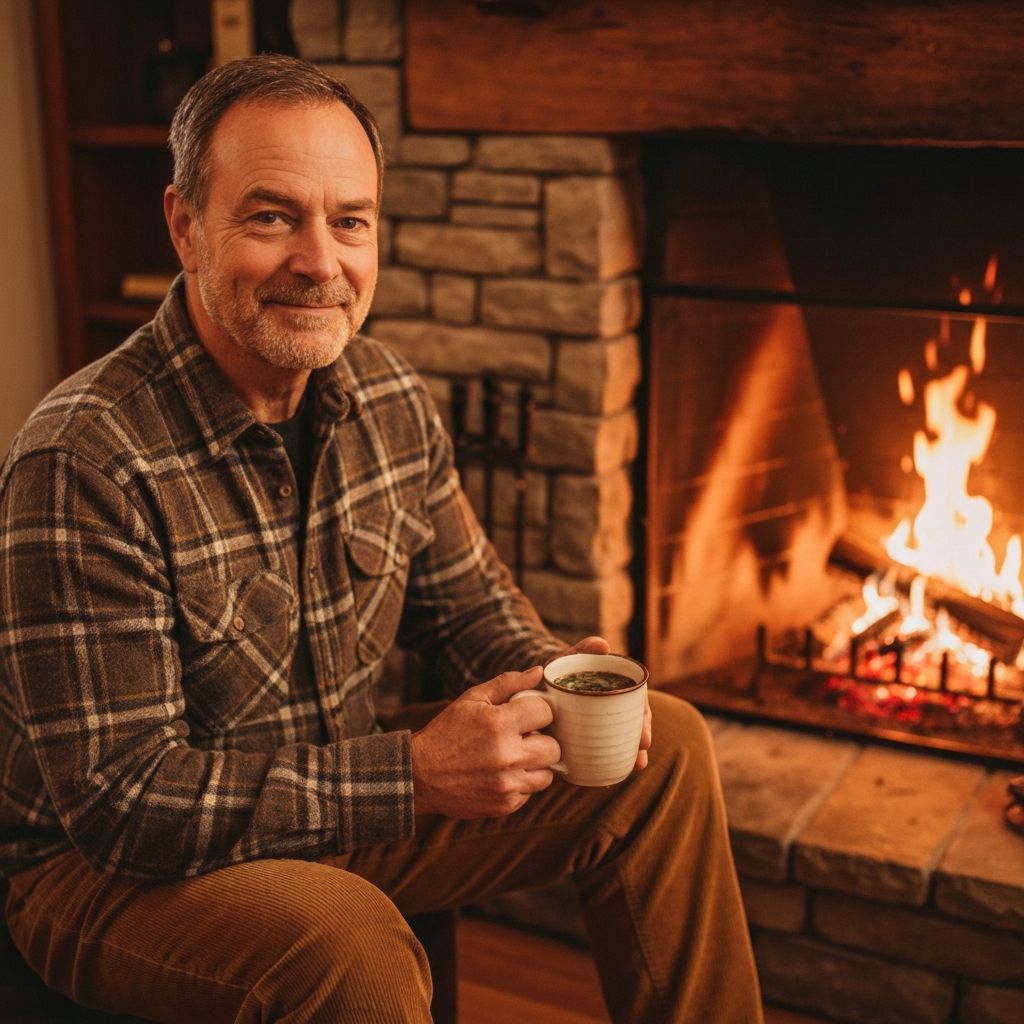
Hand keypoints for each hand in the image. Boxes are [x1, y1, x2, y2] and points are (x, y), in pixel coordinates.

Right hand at [410, 666, 562, 818]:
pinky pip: (529, 793)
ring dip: (535, 765)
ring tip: (514, 757)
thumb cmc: (447, 731)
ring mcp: (507, 784)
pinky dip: (520, 784)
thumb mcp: (472, 699)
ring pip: (547, 774)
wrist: (419, 775)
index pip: (546, 712)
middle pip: (554, 748)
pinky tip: (500, 775)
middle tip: (522, 738)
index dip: (537, 710)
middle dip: (541, 740)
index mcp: (499, 723)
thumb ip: (508, 683)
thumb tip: (539, 672)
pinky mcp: (504, 805)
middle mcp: (507, 756)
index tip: (526, 714)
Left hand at [555, 635, 651, 772]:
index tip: (646, 736)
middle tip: (642, 751)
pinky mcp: (584, 737)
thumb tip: (603, 645)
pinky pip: (601, 751)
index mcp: (612, 690)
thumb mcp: (569, 658)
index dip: (645, 719)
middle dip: (641, 738)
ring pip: (620, 739)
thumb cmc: (557, 668)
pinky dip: (610, 762)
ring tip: (637, 765)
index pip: (637, 704)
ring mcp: (598, 723)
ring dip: (632, 753)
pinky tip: (615, 773)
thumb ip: (584, 649)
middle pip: (633, 724)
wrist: (535, 682)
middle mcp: (610, 708)